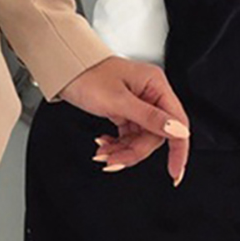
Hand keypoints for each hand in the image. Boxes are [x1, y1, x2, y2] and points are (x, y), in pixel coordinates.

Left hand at [56, 55, 189, 187]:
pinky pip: (127, 134)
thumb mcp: (117, 99)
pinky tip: (103, 144)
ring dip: (123, 150)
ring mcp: (136, 101)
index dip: (178, 150)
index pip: (177, 122)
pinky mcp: (123, 108)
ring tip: (103, 154)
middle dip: (135, 151)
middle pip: (155, 135)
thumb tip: (179, 131)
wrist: (61, 68)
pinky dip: (116, 143)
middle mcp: (149, 92)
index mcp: (155, 84)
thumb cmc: (85, 74)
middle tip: (115, 160)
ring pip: (140, 137)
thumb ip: (149, 117)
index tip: (174, 172)